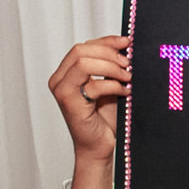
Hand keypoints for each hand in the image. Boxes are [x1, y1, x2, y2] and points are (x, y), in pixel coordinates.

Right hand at [49, 35, 130, 188]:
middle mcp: (60, 79)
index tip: (127, 42)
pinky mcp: (70, 103)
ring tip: (127, 77)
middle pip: (81, 50)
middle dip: (109, 53)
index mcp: (67, 72)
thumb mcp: (109, 87)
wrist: (100, 147)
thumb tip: (126, 47)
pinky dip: (113, 86)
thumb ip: (111, 68)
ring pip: (84, 62)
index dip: (107, 41)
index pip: (84, 46)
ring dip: (111, 67)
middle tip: (128, 63)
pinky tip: (125, 92)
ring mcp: (62, 90)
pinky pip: (93, 85)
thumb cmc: (104, 120)